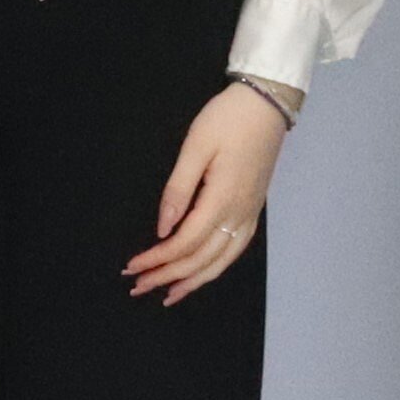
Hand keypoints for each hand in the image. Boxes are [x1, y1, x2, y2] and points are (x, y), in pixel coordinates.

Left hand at [125, 81, 286, 306]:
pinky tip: (201, 273)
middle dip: (168, 276)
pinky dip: (215, 268)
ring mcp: (249, 214)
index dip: (158, 259)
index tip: (132, 267)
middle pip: (201, 259)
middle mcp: (239, 214)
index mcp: (222, 199)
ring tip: (168, 295)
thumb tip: (163, 228)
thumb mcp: (195, 146)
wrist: (267, 104)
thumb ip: (178, 190)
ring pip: (221, 261)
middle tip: (138, 286)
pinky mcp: (253, 209)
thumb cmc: (227, 119)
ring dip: (193, 281)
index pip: (185, 242)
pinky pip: (234, 250)